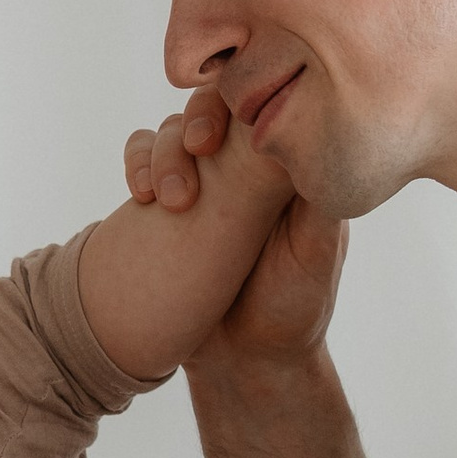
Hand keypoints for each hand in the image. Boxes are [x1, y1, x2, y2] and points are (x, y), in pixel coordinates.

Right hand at [125, 87, 347, 373]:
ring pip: (174, 131)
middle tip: (201, 146)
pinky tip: (140, 195)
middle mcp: (245, 167)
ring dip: (164, 150)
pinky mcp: (169, 204)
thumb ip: (319, 205)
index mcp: (286, 169)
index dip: (244, 96)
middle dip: (199, 116)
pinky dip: (137, 163)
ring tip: (169, 197)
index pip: (264, 106)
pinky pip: (144, 161)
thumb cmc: (291, 310)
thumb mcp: (316, 256)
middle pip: (213, 106)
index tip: (236, 120)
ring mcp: (206, 183)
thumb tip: (319, 143)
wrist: (245, 361)